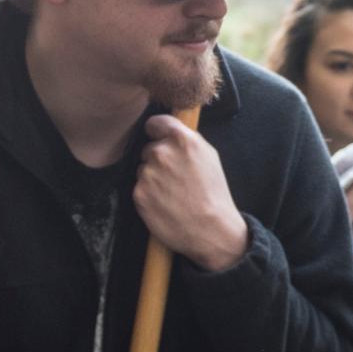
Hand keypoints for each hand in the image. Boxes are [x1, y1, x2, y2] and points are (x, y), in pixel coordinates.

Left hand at [134, 114, 247, 271]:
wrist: (210, 229)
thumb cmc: (213, 193)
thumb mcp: (210, 157)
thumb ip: (188, 140)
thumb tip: (171, 131)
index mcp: (182, 139)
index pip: (155, 122)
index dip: (157, 131)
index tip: (158, 138)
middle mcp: (162, 152)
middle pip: (149, 148)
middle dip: (158, 159)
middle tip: (174, 176)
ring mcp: (148, 173)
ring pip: (143, 169)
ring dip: (153, 178)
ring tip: (172, 193)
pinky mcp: (139, 193)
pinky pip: (139, 187)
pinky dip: (148, 194)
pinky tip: (164, 203)